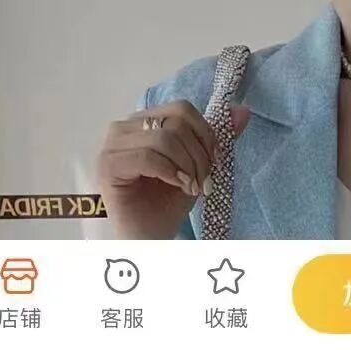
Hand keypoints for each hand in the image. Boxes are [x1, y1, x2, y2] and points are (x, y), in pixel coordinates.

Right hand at [97, 100, 218, 238]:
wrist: (150, 239)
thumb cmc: (167, 204)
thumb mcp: (197, 166)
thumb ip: (215, 139)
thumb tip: (243, 111)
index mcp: (143, 121)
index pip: (181, 110)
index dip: (204, 134)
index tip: (214, 162)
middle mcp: (124, 127)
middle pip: (175, 122)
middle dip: (198, 154)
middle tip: (201, 182)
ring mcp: (112, 145)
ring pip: (164, 138)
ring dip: (186, 166)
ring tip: (189, 187)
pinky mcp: (107, 165)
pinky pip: (147, 155)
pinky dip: (169, 171)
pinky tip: (177, 185)